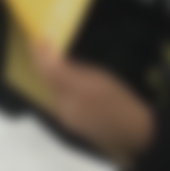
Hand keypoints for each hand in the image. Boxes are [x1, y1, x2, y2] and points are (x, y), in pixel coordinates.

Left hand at [31, 44, 154, 165]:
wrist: (130, 131)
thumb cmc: (121, 100)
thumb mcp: (100, 77)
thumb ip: (76, 69)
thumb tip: (57, 59)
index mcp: (79, 89)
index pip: (51, 70)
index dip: (42, 54)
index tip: (39, 39)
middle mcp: (67, 104)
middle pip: (46, 80)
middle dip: (40, 62)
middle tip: (39, 45)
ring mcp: (65, 115)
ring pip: (49, 89)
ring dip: (45, 73)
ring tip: (44, 57)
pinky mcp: (67, 122)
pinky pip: (56, 99)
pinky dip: (53, 85)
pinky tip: (55, 76)